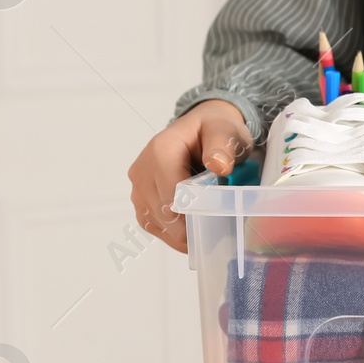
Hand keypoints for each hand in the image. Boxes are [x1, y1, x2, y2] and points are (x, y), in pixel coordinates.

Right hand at [127, 99, 252, 252]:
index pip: (173, 196)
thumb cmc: (213, 131)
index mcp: (161, 151)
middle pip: (165, 214)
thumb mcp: (225, 132)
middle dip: (193, 226)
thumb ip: (223, 147)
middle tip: (220, 228)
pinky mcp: (141, 202)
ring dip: (184, 233)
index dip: (195, 214)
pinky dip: (175, 233)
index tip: (218, 220)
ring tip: (209, 226)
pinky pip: (155, 227)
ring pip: (159, 225)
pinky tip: (194, 227)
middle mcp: (142, 170)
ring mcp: (138, 188)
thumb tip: (219, 166)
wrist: (202, 129)